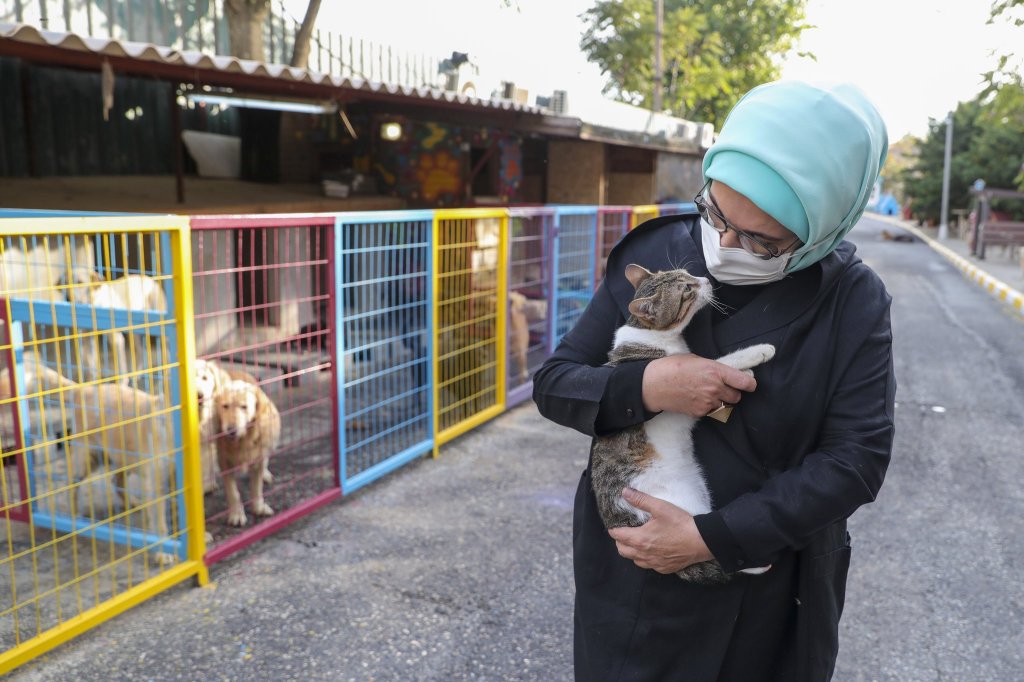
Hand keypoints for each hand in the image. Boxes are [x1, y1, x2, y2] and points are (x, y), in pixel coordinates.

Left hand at [608, 488, 713, 573]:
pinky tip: (652, 551)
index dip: (614, 529)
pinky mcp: (664, 568)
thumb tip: (625, 492)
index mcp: (639, 539)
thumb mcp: (660, 507)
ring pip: (634, 560)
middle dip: (620, 541)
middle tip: (625, 532)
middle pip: (622, 550)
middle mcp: (643, 554)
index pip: (617, 536)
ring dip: (632, 551)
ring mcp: (654, 563)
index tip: (615, 525)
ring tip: (637, 542)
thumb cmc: (680, 523)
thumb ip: (640, 500)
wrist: (701, 541)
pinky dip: (646, 559)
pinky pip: (649, 566)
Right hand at [641, 353, 756, 416]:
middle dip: (732, 392)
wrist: (652, 385)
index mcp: (715, 371)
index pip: (745, 382)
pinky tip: (696, 399)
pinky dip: (708, 407)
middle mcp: (715, 388)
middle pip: (737, 397)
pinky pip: (712, 412)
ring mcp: (707, 402)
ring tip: (706, 393)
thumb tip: (726, 373)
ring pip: (725, 406)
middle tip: (722, 388)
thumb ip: (713, 367)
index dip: (749, 384)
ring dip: (720, 401)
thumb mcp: (696, 359)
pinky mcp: (699, 412)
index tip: (749, 384)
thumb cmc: (671, 367)